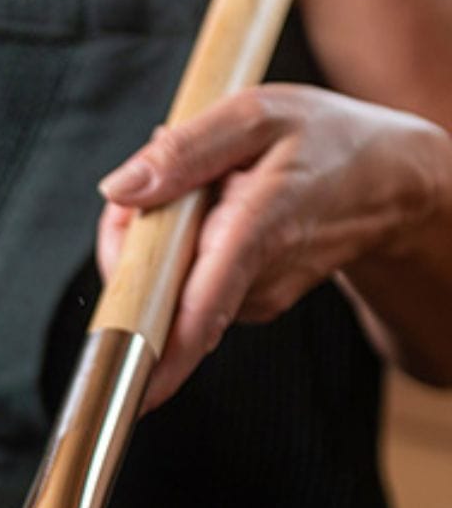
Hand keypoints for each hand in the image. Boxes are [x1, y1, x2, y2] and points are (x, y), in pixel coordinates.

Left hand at [96, 84, 448, 409]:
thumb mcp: (258, 115)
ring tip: (202, 196)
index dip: (161, 353)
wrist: (388, 184)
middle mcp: (254, 281)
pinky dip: (185, 255)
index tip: (135, 391)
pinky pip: (191, 288)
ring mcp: (252, 302)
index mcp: (256, 229)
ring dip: (161, 247)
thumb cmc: (325, 142)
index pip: (199, 306)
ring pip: (171, 289)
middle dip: (127, 254)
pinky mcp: (248, 308)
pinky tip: (216, 220)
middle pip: (159, 296)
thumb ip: (187, 151)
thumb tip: (118, 190)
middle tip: (137, 198)